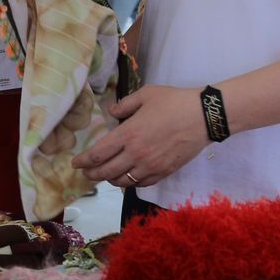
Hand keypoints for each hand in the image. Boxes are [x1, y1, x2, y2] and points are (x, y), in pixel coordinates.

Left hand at [72, 84, 207, 188]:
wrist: (203, 117)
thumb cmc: (174, 102)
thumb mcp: (146, 95)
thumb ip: (125, 105)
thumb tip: (111, 112)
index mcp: (128, 134)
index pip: (98, 154)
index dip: (83, 161)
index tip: (76, 163)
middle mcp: (135, 154)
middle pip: (106, 172)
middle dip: (92, 174)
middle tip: (86, 173)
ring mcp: (150, 166)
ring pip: (122, 181)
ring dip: (110, 180)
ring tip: (105, 176)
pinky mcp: (163, 172)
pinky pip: (141, 184)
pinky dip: (130, 183)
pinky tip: (128, 178)